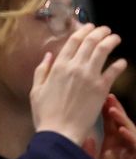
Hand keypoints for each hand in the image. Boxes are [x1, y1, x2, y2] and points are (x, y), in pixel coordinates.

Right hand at [30, 25, 124, 146]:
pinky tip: (122, 61)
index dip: (83, 31)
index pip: (73, 42)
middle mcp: (75, 67)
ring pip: (103, 52)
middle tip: (105, 30)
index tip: (89, 27)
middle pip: (90, 43)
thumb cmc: (45, 113)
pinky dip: (119, 64)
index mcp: (58, 66)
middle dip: (99, 32)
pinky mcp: (101, 89)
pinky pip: (113, 72)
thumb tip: (49, 55)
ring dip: (110, 41)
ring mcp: (90, 77)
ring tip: (115, 38)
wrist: (60, 131)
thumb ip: (42, 70)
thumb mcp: (36, 90)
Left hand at [89, 98, 135, 158]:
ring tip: (113, 109)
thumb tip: (83, 138)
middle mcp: (124, 158)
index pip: (110, 132)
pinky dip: (132, 142)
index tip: (96, 101)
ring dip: (124, 124)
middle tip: (106, 98)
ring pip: (132, 139)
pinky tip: (125, 133)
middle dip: (115, 114)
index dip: (105, 117)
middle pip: (122, 131)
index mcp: (111, 158)